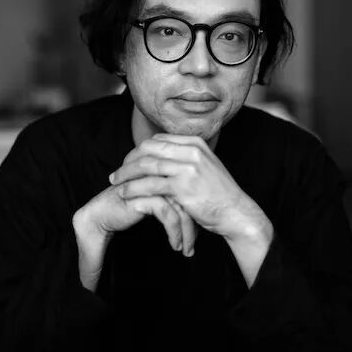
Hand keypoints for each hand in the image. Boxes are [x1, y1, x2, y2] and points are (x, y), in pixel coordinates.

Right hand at [74, 183, 195, 254]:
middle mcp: (156, 177)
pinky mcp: (140, 196)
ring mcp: (148, 185)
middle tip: (195, 246)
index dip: (196, 210)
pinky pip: (166, 213)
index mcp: (161, 175)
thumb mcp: (154, 208)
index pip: (188, 189)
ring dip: (186, 231)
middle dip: (195, 222)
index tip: (202, 230)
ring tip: (187, 249)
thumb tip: (197, 216)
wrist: (95, 219)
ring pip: (179, 206)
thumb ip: (172, 205)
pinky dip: (174, 230)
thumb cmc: (123, 215)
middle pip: (187, 197)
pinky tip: (175, 244)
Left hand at [109, 133, 267, 241]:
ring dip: (126, 174)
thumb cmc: (219, 193)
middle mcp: (191, 151)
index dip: (139, 150)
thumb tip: (164, 155)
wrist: (236, 211)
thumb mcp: (206, 166)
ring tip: (115, 182)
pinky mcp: (183, 187)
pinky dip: (134, 189)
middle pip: (149, 148)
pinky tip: (125, 194)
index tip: (129, 162)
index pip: (158, 139)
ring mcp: (187, 168)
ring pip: (146, 165)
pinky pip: (150, 185)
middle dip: (129, 159)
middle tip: (118, 172)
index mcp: (196, 143)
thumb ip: (186, 157)